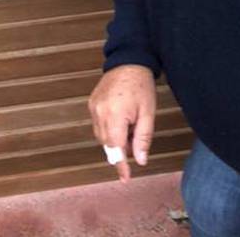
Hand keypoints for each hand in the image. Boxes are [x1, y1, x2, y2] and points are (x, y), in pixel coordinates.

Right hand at [88, 64, 155, 182]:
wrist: (129, 60)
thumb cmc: (141, 85)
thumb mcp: (148, 113)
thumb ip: (143, 138)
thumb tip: (140, 160)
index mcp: (115, 115)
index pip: (116, 149)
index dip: (121, 165)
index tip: (125, 178)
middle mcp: (99, 112)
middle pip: (108, 144)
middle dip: (121, 148)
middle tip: (136, 139)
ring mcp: (93, 107)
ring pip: (101, 136)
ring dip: (115, 139)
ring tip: (130, 125)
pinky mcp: (92, 103)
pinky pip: (98, 124)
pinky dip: (109, 129)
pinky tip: (121, 119)